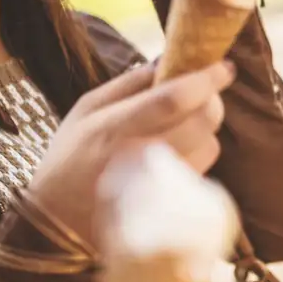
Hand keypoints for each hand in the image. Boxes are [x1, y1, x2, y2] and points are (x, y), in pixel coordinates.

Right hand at [28, 61, 234, 249]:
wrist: (58, 223)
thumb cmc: (72, 157)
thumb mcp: (86, 110)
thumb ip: (128, 83)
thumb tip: (168, 58)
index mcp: (115, 127)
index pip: (173, 99)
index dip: (205, 80)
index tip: (224, 67)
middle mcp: (140, 156)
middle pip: (201, 122)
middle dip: (212, 101)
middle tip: (205, 93)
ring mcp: (158, 184)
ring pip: (210, 146)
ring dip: (207, 129)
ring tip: (185, 125)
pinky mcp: (171, 203)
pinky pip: (204, 169)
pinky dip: (200, 153)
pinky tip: (180, 150)